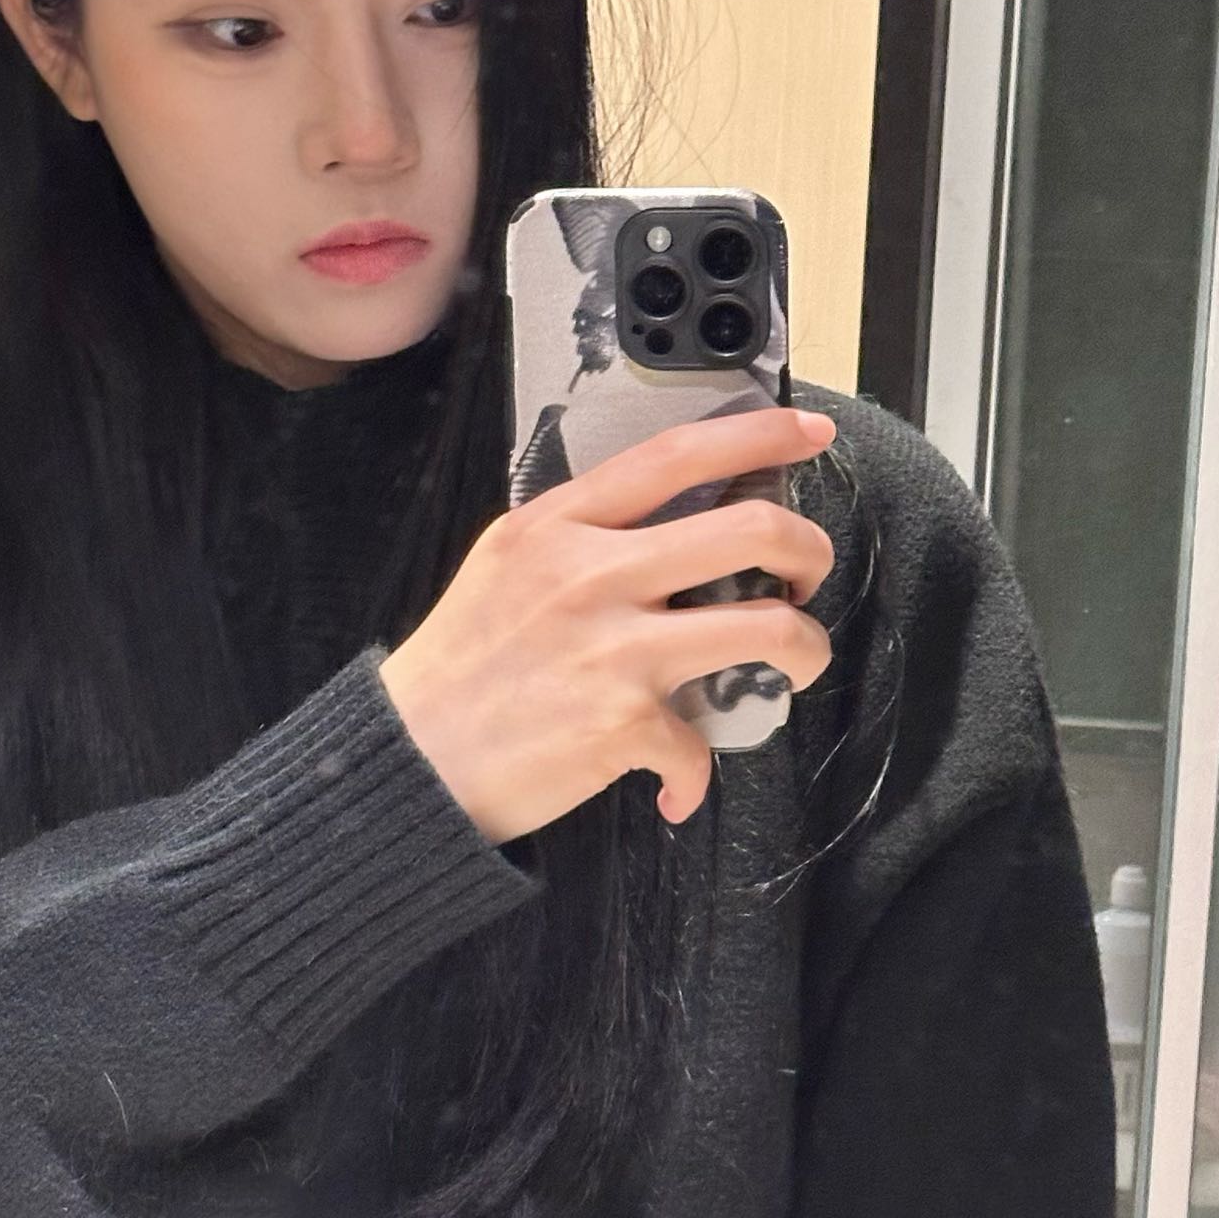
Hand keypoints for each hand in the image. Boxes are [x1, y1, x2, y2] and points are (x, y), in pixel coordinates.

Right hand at [376, 406, 838, 842]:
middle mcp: (592, 574)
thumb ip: (578, 538)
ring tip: (792, 666)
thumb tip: (669, 532)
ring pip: (770, 629)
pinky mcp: (623, 721)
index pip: (677, 454)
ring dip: (805, 650)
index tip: (807, 432)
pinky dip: (694, 775)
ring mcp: (614, 648)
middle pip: (753, 528)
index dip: (760, 433)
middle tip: (806, 576)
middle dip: (809, 550)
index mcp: (559, 525)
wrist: (409, 759)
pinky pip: (702, 745)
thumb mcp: (503, 566)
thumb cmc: (457, 670)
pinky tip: (674, 785)